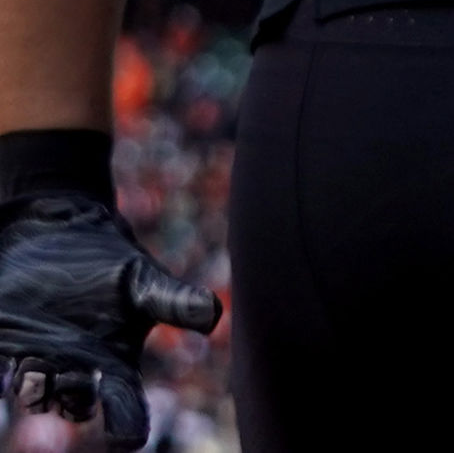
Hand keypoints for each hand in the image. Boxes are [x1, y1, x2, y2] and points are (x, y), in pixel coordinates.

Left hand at [0, 190, 218, 449]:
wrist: (61, 239)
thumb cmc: (111, 265)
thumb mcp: (144, 282)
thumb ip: (174, 301)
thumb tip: (214, 316)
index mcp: (116, 366)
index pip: (127, 407)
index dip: (127, 427)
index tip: (127, 440)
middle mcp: (78, 374)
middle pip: (75, 406)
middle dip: (72, 401)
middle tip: (72, 381)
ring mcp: (42, 364)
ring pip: (37, 396)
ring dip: (37, 390)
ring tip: (37, 370)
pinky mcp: (9, 349)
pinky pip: (8, 375)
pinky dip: (14, 375)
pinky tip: (20, 360)